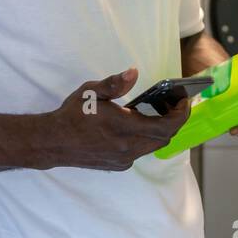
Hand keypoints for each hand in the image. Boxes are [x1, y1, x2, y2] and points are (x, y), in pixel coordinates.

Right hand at [44, 67, 190, 170]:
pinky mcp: (119, 165)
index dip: (181, 114)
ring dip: (160, 130)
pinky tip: (136, 126)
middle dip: (174, 120)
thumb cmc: (72, 114)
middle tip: (172, 103)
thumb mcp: (91, 92)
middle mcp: (128, 147)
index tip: (184, 101)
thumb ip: (115, 83)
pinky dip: (146, 138)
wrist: (53, 142)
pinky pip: (141, 151)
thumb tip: (133, 72)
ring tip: (155, 112)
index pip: (167, 126)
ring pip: (154, 146)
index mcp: (124, 127)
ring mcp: (124, 159)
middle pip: (165, 138)